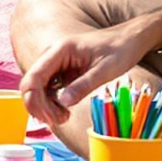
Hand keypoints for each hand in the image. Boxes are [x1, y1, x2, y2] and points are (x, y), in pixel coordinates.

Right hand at [18, 20, 151, 132]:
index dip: (35, 100)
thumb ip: (83, 86)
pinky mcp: (61, 71)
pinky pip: (48, 89)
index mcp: (59, 50)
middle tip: (60, 120)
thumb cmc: (120, 51)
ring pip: (38, 89)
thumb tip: (62, 103)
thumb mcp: (105, 71)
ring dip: (46, 106)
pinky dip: (53, 103)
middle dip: (40, 106)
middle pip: (32, 85)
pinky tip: (65, 111)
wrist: (130, 40)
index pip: (34, 77)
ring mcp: (55, 63)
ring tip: (65, 117)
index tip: (50, 117)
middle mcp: (52, 55)